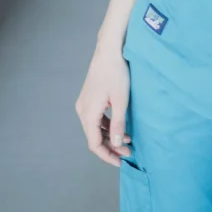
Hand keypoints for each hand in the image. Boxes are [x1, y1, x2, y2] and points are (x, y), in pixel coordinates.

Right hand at [75, 46, 132, 166]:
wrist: (109, 49)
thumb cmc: (116, 72)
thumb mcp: (121, 100)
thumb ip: (118, 123)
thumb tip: (116, 144)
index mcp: (88, 113)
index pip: (94, 144)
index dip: (107, 156)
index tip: (120, 162)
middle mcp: (82, 110)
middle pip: (94, 137)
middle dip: (111, 146)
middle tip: (129, 151)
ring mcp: (85, 103)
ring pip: (95, 128)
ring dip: (110, 136)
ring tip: (128, 140)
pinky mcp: (90, 97)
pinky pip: (97, 118)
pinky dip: (107, 125)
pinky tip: (120, 125)